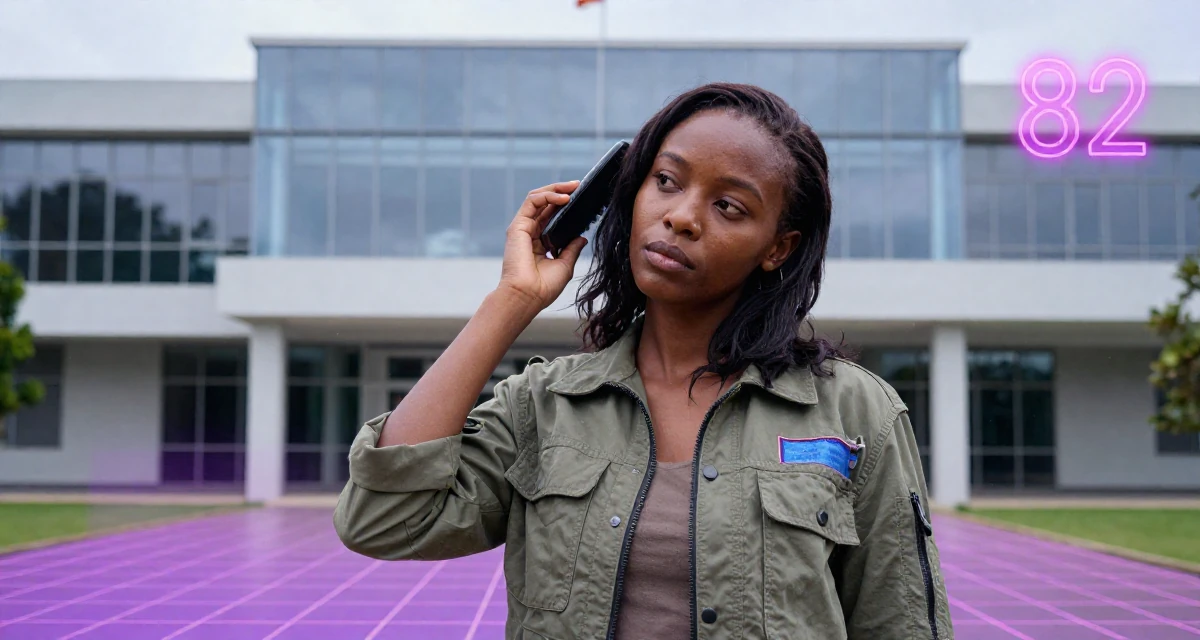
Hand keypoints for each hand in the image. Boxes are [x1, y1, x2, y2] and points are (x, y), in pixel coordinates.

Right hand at [496, 181, 588, 312]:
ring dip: (555, 189)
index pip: (552, 217)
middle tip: (579, 185)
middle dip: (562, 191)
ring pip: (538, 198)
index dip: (566, 206)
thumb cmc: (544, 287)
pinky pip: (532, 202)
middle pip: (546, 204)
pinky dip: (548, 195)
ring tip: (573, 187)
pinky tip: (563, 198)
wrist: (528, 296)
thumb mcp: (565, 265)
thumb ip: (572, 249)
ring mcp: (523, 228)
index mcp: (540, 244)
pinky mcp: (518, 226)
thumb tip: (582, 237)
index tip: (582, 199)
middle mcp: (531, 234)